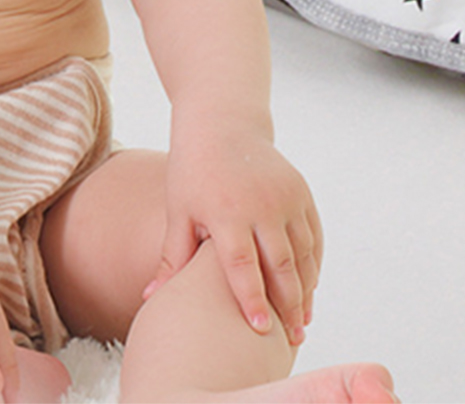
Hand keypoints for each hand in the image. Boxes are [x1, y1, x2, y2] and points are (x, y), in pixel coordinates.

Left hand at [149, 125, 322, 347]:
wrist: (224, 124)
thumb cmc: (193, 170)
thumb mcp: (179, 210)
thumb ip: (173, 257)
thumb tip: (150, 300)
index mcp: (227, 211)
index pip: (242, 266)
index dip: (252, 300)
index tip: (261, 332)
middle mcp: (261, 204)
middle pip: (280, 265)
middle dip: (288, 306)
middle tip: (292, 341)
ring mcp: (285, 196)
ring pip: (303, 253)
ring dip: (305, 289)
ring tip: (302, 323)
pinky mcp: (300, 191)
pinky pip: (312, 235)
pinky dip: (313, 263)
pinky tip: (309, 288)